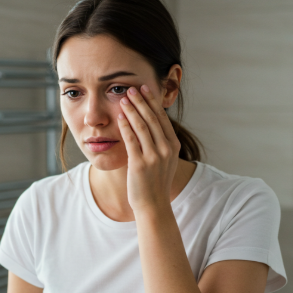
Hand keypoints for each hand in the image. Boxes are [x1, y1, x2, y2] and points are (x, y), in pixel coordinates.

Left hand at [117, 85, 180, 213]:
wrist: (153, 205)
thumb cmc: (155, 182)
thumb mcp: (164, 160)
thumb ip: (160, 142)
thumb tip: (151, 124)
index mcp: (173, 145)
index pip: (161, 118)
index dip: (152, 101)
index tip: (144, 88)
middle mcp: (166, 149)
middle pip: (152, 118)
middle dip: (141, 101)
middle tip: (131, 88)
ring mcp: (154, 156)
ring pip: (141, 126)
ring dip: (131, 110)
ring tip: (123, 98)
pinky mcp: (140, 164)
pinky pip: (131, 140)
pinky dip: (125, 126)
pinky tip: (119, 117)